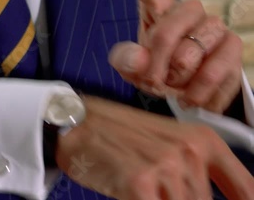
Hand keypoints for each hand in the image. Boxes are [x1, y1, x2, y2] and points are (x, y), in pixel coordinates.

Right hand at [56, 95, 253, 199]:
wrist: (75, 122)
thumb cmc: (116, 132)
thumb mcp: (166, 143)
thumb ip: (195, 174)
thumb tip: (201, 195)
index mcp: (203, 141)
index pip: (245, 189)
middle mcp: (189, 152)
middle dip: (178, 199)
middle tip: (155, 189)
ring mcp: (165, 167)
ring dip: (158, 199)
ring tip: (140, 187)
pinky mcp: (140, 183)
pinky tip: (131, 193)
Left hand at [108, 0, 242, 113]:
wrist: (189, 93)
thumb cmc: (157, 73)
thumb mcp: (134, 69)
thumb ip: (126, 61)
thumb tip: (138, 59)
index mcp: (156, 10)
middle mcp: (186, 11)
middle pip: (166, 32)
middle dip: (156, 66)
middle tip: (155, 81)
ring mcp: (212, 26)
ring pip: (190, 55)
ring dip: (178, 82)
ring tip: (176, 86)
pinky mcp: (232, 45)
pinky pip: (214, 72)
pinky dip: (198, 93)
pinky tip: (192, 96)